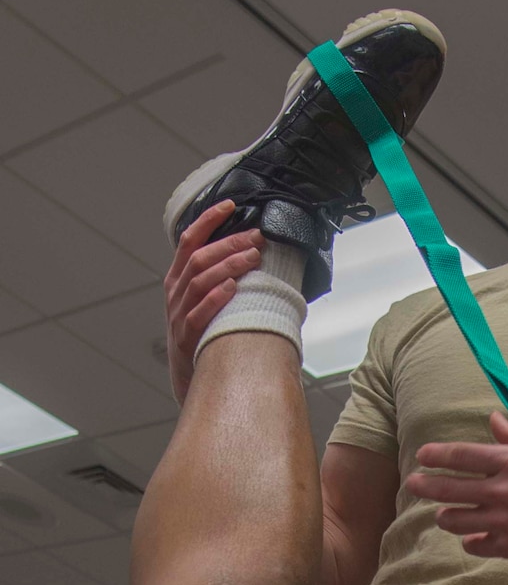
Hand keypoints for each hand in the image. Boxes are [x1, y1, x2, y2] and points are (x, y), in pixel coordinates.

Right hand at [164, 201, 262, 401]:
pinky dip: (215, 298)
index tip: (230, 205)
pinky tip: (232, 288)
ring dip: (228, 266)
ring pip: (200, 281)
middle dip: (229, 244)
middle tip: (256, 238)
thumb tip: (250, 256)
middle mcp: (175, 293)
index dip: (208, 220)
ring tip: (253, 258)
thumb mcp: (200, 302)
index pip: (190, 240)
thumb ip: (216, 279)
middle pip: (200, 258)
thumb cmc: (201, 336)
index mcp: (177, 279)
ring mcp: (178, 315)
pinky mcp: (186, 338)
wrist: (186, 379)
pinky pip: (199, 314)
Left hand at [405, 412, 507, 571]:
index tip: (423, 456)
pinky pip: (478, 545)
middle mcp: (505, 493)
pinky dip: (471, 541)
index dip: (437, 455)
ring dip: (446, 515)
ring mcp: (507, 523)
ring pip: (458, 520)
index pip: (462, 456)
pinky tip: (471, 537)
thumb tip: (494, 421)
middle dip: (426, 485)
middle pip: (450, 489)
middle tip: (414, 484)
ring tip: (444, 513)